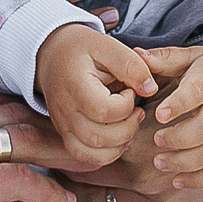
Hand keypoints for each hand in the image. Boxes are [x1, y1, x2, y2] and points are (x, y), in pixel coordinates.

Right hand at [0, 92, 76, 201]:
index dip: (6, 110)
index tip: (30, 117)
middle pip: (4, 111)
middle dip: (42, 119)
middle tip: (72, 129)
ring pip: (20, 138)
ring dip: (57, 148)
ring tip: (85, 158)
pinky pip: (19, 179)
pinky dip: (47, 188)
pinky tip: (64, 199)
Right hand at [36, 23, 156, 163]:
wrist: (52, 55)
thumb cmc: (81, 49)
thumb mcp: (107, 45)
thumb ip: (131, 65)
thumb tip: (150, 89)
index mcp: (75, 86)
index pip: (104, 110)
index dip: (126, 105)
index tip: (130, 91)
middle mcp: (65, 110)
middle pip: (99, 137)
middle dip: (128, 128)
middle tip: (137, 110)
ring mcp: (63, 125)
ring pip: (92, 153)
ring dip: (119, 144)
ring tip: (128, 123)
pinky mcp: (66, 134)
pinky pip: (84, 156)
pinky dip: (105, 154)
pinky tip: (118, 137)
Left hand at [134, 46, 202, 188]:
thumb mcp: (195, 56)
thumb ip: (165, 58)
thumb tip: (135, 55)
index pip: (197, 91)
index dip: (179, 104)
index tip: (159, 114)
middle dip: (179, 138)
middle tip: (157, 140)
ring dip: (184, 162)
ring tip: (160, 162)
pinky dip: (199, 179)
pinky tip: (178, 180)